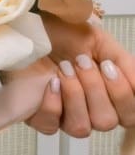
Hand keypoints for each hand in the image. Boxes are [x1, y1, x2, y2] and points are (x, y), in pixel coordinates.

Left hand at [18, 13, 134, 136]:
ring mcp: (63, 115)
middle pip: (107, 122)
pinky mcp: (38, 116)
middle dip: (95, 89)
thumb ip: (125, 62)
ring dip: (74, 95)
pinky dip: (52, 104)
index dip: (123, 94)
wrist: (29, 26)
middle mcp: (89, 109)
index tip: (108, 65)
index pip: (130, 115)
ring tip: (64, 69)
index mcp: (108, 94)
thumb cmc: (63, 33)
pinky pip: (50, 126)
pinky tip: (51, 83)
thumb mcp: (100, 41)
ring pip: (81, 128)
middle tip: (81, 61)